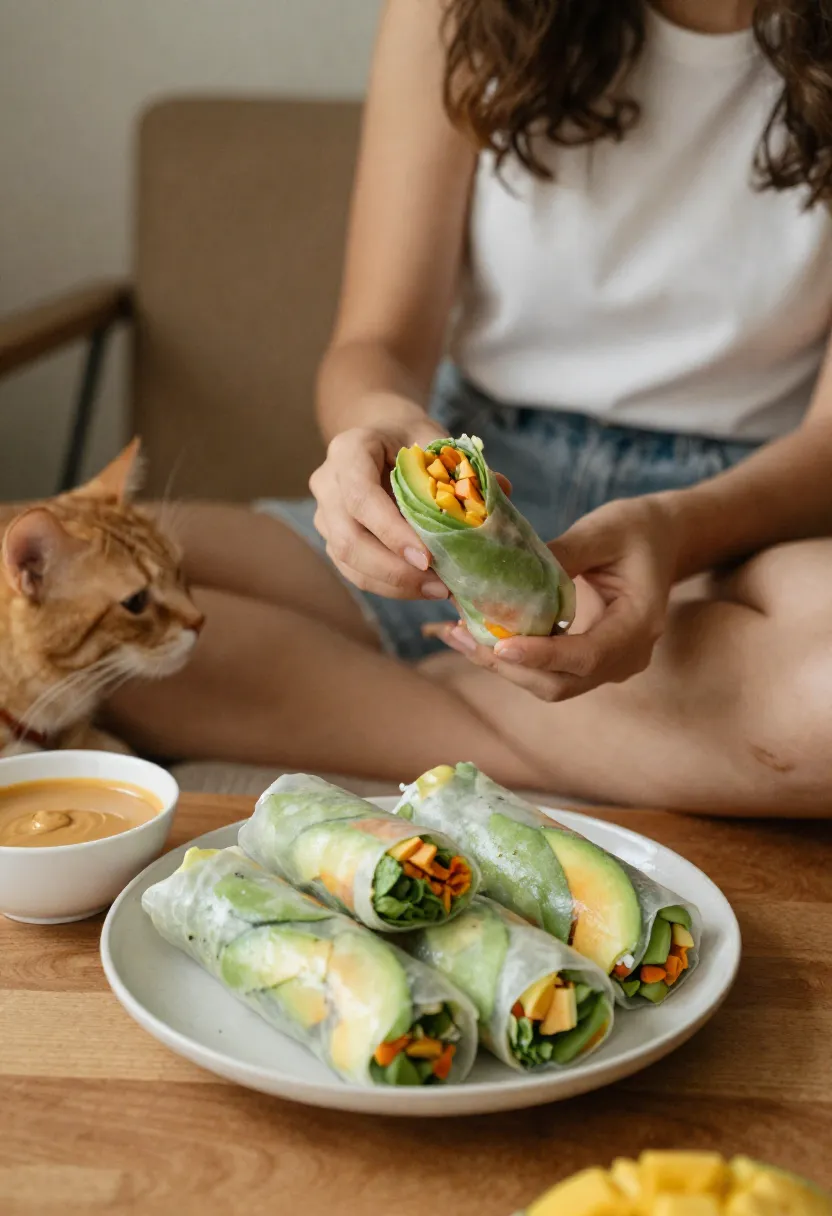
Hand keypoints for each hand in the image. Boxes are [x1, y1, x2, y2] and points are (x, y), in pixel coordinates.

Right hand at [309, 412, 449, 599]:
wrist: (381, 435)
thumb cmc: (411, 437)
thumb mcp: (435, 440)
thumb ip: (461, 466)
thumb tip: (503, 489)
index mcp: (349, 450)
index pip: (361, 497)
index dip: (391, 532)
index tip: (427, 558)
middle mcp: (327, 483)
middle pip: (348, 540)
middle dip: (395, 571)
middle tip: (440, 586)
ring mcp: (325, 514)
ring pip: (348, 562)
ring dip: (394, 584)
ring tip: (439, 591)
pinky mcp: (333, 539)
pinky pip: (355, 572)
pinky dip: (390, 586)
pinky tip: (423, 588)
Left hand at [437, 495, 679, 700]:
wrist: (662, 540)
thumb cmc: (637, 529)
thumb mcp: (603, 530)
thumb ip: (564, 554)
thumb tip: (510, 575)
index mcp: (639, 624)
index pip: (588, 656)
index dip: (542, 656)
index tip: (500, 647)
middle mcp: (626, 656)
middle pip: (561, 683)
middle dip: (508, 666)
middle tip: (460, 636)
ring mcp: (608, 665)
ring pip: (550, 684)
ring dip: (502, 666)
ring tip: (455, 634)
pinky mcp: (589, 661)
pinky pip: (548, 671)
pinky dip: (512, 658)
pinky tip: (474, 634)